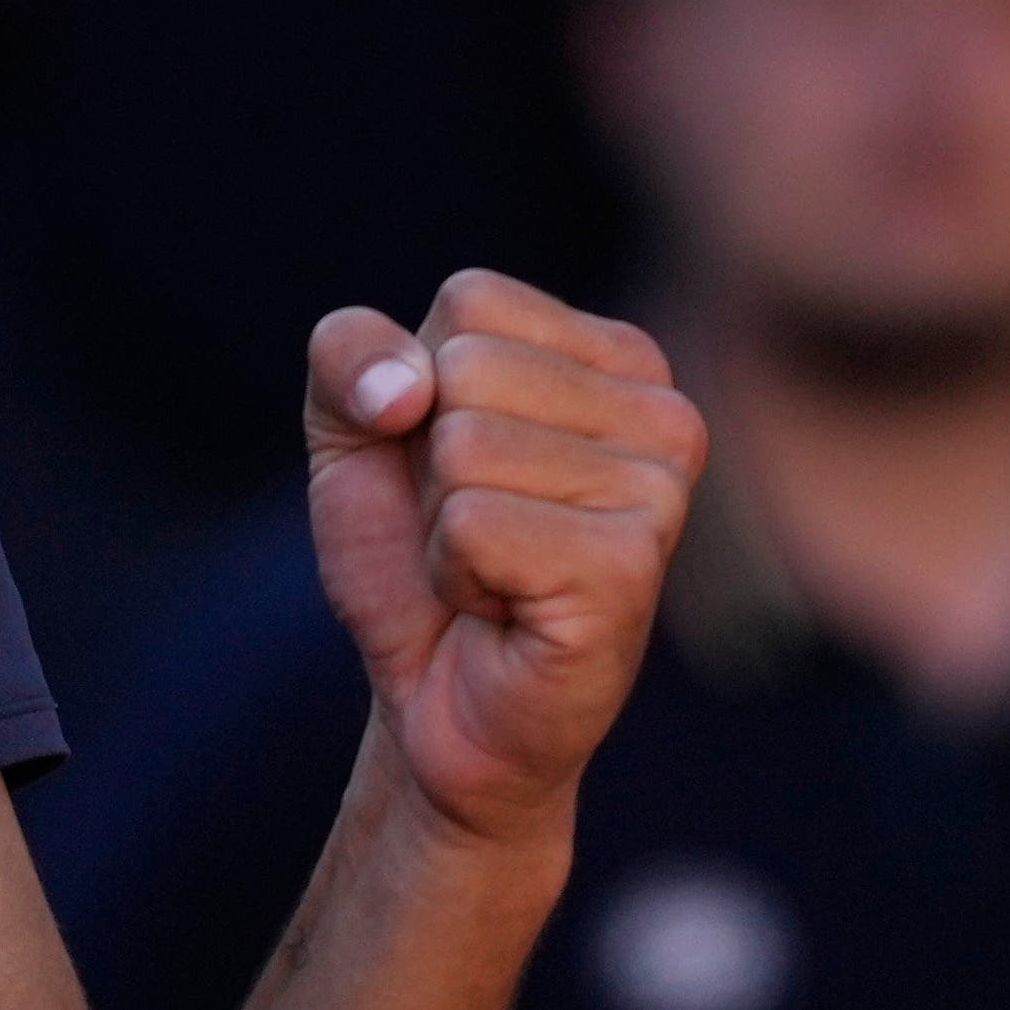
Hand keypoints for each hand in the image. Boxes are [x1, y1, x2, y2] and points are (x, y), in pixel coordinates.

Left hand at [300, 273, 702, 851]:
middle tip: (472, 532)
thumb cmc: (414, 563)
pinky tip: (505, 609)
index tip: (455, 468)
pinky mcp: (630, 567)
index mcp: (616, 356)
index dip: (417, 390)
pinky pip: (475, 524)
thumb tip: (406, 387)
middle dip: (429, 463)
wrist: (438, 708)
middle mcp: (663, 410)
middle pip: (466, 367)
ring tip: (492, 572)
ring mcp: (661, 488)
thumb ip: (347, 354)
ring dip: (444, 526)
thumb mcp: (352, 431)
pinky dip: (458, 576)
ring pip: (466, 445)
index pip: (471, 301)